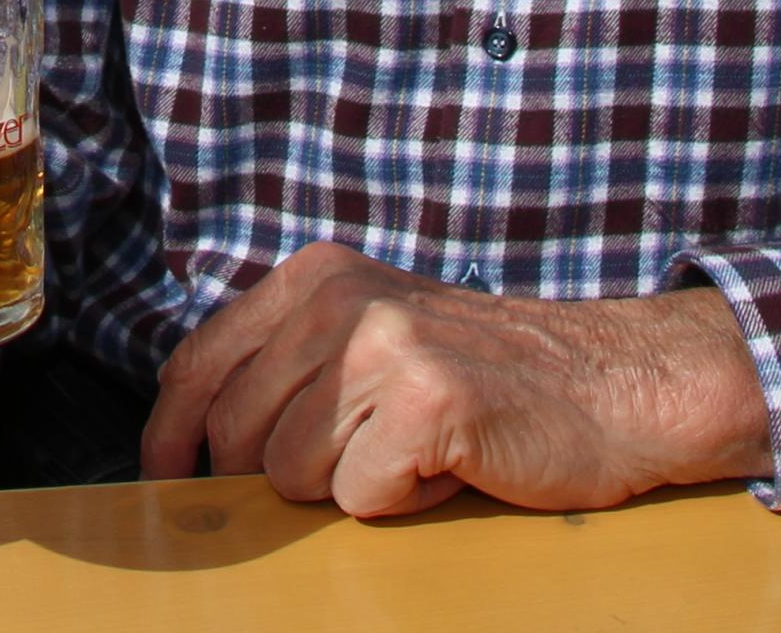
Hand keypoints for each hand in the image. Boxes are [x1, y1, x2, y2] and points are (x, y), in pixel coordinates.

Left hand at [141, 244, 772, 517]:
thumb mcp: (374, 335)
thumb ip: (289, 364)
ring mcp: (382, 346)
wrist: (615, 385)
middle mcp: (338, 301)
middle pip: (237, 435)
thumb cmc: (491, 378)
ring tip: (415, 451)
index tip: (165, 477)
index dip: (170, 434)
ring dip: (353, 486)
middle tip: (364, 458)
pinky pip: (359, 498)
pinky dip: (402, 503)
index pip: (197, 362)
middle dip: (285, 474)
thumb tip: (194, 439)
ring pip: (292, 474)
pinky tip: (446, 468)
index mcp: (315, 278)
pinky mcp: (425, 402)